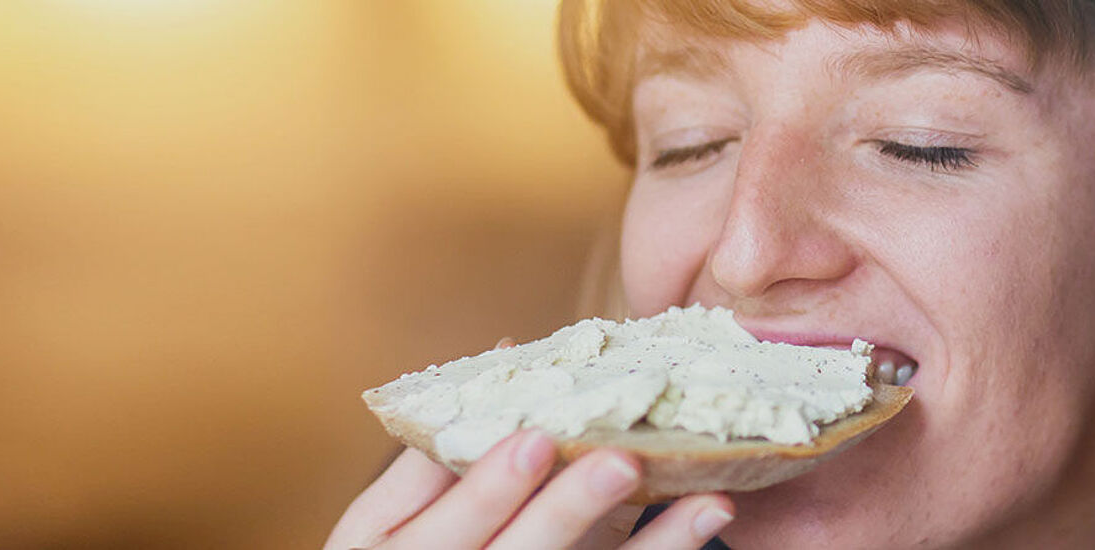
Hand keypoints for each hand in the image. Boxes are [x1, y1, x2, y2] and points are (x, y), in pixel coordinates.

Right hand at [324, 432, 733, 549]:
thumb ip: (431, 451)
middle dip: (568, 512)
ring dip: (654, 547)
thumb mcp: (385, 518)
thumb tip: (506, 355)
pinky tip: (704, 523)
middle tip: (620, 462)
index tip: (536, 437)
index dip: (490, 487)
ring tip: (709, 503)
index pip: (450, 528)